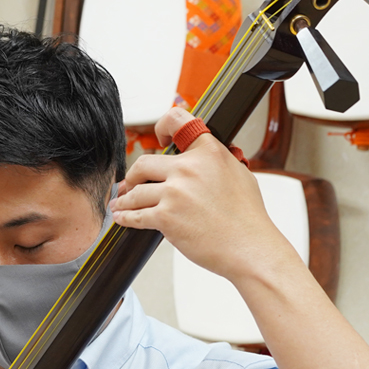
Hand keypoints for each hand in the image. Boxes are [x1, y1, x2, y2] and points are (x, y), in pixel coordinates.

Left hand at [109, 107, 300, 285]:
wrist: (248, 247)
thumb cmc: (247, 217)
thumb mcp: (239, 174)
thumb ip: (218, 161)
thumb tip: (207, 156)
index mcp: (208, 152)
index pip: (177, 121)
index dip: (162, 127)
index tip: (158, 139)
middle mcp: (188, 168)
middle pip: (143, 163)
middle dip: (133, 176)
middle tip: (129, 185)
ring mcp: (175, 192)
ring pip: (135, 192)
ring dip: (124, 200)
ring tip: (120, 205)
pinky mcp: (165, 217)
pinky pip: (135, 215)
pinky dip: (126, 217)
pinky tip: (123, 218)